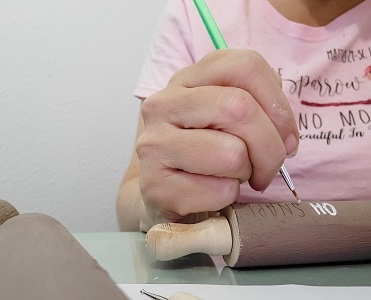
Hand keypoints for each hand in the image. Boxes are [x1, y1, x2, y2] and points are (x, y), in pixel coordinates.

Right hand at [136, 49, 298, 223]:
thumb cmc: (203, 152)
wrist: (163, 189)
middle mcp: (162, 105)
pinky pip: (220, 191)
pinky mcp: (156, 185)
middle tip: (267, 166)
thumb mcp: (224, 117)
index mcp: (185, 80)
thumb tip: (285, 135)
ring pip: (232, 153)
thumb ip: (256, 107)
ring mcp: (153, 145)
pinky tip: (210, 192)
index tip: (284, 134)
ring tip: (231, 175)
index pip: (244, 66)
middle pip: (239, 107)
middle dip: (270, 147)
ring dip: (246, 173)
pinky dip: (229, 197)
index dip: (277, 102)